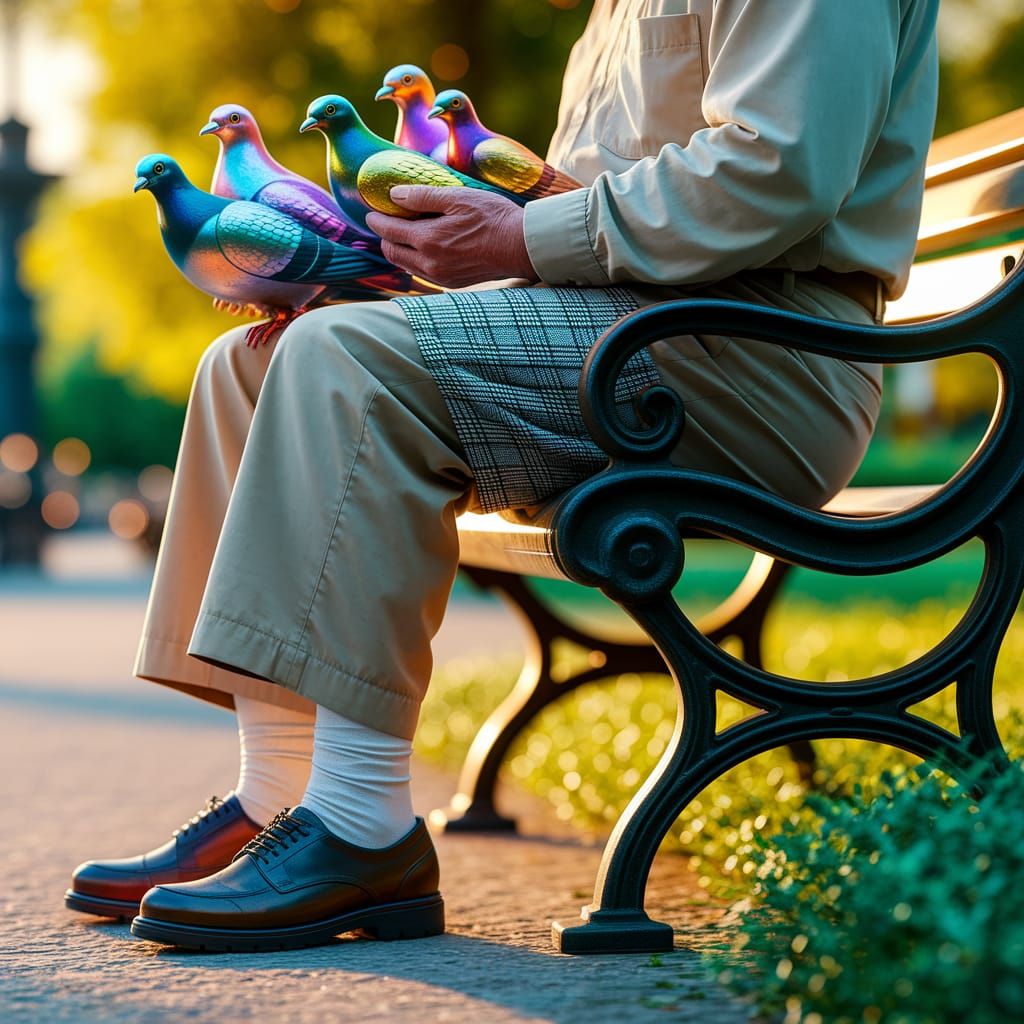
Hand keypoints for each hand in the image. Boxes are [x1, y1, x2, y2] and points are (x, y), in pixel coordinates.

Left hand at [365, 186, 538, 288]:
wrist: (520, 246)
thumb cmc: (493, 218)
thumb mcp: (457, 197)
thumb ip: (422, 197)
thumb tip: (395, 195)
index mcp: (428, 240)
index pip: (389, 231)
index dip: (376, 220)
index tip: (371, 212)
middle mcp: (430, 263)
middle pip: (392, 252)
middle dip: (384, 237)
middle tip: (385, 222)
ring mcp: (440, 276)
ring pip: (406, 266)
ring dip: (399, 250)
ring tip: (402, 234)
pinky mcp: (452, 282)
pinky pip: (423, 272)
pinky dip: (416, 260)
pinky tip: (424, 247)